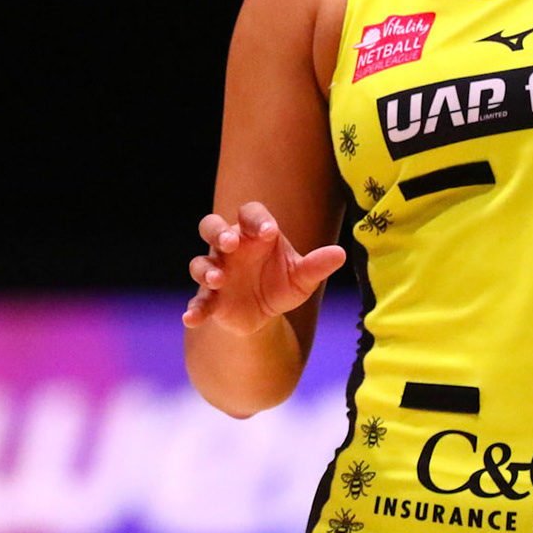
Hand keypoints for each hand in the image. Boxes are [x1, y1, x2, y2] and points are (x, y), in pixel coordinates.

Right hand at [182, 201, 345, 333]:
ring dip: (206, 268)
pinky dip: (194, 308)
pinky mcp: (210, 298)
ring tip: (219, 279)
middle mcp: (230, 248)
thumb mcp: (302, 278)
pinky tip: (192, 318)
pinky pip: (198, 300)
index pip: (249, 214)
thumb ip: (316, 265)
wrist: (263, 315)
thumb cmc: (281, 284)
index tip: (269, 231)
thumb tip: (340, 254)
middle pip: (211, 226)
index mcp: (253, 234)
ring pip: (200, 261)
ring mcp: (216, 271)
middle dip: (218, 233)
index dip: (256, 219)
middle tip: (231, 242)